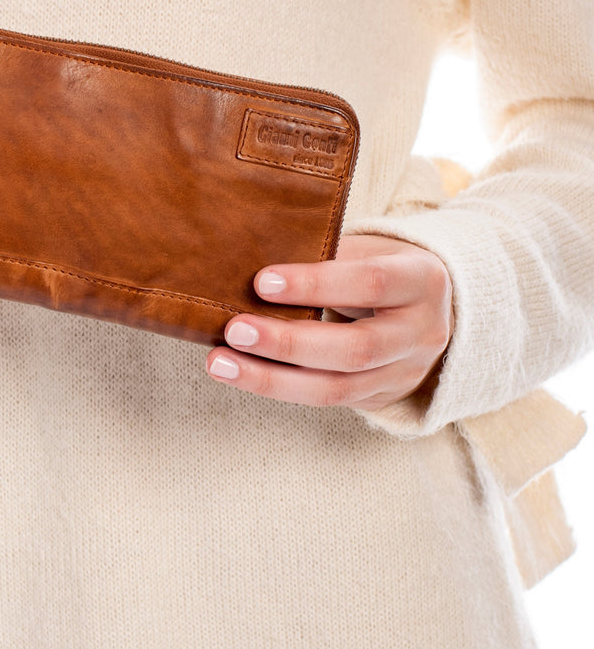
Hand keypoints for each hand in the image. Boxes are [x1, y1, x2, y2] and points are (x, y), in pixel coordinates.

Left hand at [205, 235, 452, 410]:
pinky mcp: (382, 397)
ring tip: (221, 362)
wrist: (427, 305)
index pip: (369, 282)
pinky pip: (328, 400)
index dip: (315, 284)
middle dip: (289, 343)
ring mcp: (405, 372)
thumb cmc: (379, 264)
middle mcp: (421, 332)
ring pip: (337, 388)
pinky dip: (280, 388)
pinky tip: (242, 374)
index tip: (261, 282)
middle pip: (355, 348)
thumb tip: (249, 261)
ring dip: (271, 379)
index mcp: (421, 280)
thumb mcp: (366, 248)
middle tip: (235, 331)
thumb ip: (324, 255)